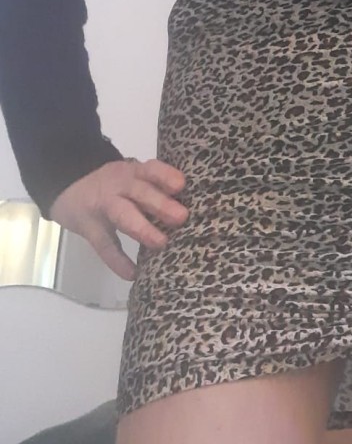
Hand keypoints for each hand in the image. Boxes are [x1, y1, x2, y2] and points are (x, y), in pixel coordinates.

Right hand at [48, 158, 188, 280]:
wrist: (67, 183)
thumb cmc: (115, 184)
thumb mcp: (132, 177)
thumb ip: (155, 188)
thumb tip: (192, 208)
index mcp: (134, 172)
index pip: (151, 170)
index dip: (165, 176)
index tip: (181, 185)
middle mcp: (120, 186)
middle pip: (140, 192)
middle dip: (160, 204)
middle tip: (181, 217)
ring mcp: (103, 206)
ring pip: (123, 214)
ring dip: (142, 228)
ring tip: (160, 243)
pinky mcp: (91, 228)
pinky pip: (105, 244)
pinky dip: (117, 260)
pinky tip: (132, 273)